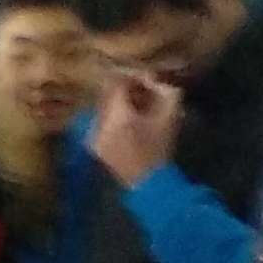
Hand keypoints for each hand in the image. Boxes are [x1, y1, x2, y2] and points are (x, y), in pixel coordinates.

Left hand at [89, 71, 183, 188]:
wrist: (148, 185)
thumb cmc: (159, 151)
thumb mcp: (169, 118)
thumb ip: (166, 92)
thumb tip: (158, 79)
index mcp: (116, 115)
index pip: (116, 82)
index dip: (134, 76)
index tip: (149, 80)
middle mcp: (98, 122)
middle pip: (107, 93)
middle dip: (126, 88)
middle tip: (145, 91)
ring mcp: (93, 135)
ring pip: (104, 106)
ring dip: (120, 102)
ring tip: (140, 106)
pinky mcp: (95, 145)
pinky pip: (101, 120)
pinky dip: (115, 116)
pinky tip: (131, 123)